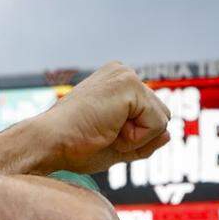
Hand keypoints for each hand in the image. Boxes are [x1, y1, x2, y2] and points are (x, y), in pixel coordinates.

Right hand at [33, 62, 170, 174]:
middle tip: (102, 134)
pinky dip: (136, 137)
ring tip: (104, 132)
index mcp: (116, 82)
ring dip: (136, 137)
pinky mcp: (129, 85)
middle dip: (138, 136)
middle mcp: (122, 73)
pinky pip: (157, 124)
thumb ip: (144, 140)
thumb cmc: (72, 146)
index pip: (149, 115)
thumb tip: (169, 135)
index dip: (132, 137)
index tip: (99, 135)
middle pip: (160, 115)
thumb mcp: (116, 146)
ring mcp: (126, 76)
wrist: (49, 142)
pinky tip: (108, 130)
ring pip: (162, 120)